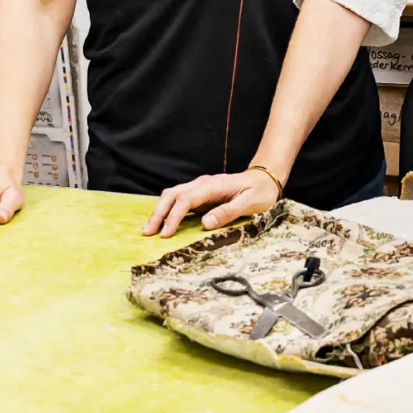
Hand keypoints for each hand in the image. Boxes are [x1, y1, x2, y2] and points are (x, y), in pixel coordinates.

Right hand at [142, 168, 280, 238]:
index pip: (186, 200)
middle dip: (158, 213)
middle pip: (173, 195)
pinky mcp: (200, 194)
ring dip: (159, 211)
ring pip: (172, 195)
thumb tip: (204, 224)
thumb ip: (228, 212)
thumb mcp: (250, 203)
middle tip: (147, 232)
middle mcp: (202, 184)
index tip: (165, 233)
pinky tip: (161, 222)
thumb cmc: (260, 192)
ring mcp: (200, 188)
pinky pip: (178, 200)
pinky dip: (167, 209)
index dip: (174, 216)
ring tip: (148, 229)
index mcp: (213, 186)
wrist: (265, 179)